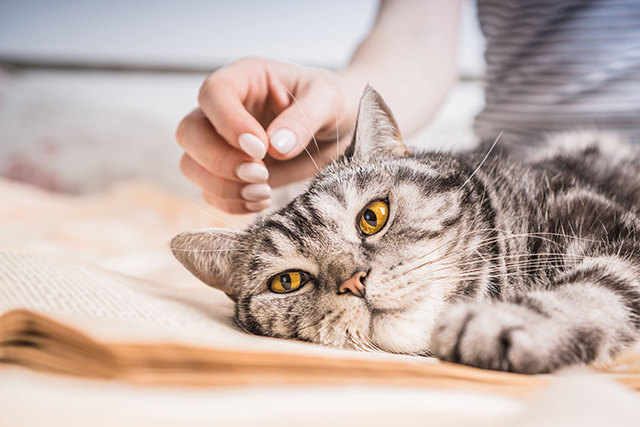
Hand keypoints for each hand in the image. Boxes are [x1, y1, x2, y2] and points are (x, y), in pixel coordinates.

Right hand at [175, 57, 359, 213]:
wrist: (341, 129)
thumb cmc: (334, 103)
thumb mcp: (329, 101)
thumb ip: (303, 119)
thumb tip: (274, 147)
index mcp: (246, 78)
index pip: (213, 94)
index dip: (228, 124)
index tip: (260, 149)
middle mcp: (226, 109)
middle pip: (189, 133)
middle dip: (219, 161)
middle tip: (262, 174)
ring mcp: (222, 142)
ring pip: (191, 164)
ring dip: (222, 186)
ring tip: (264, 191)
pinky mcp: (229, 172)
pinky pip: (208, 191)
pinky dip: (230, 203)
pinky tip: (261, 200)